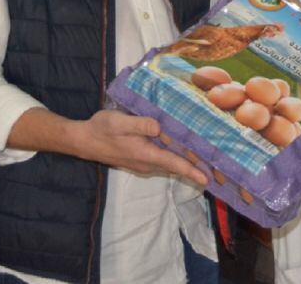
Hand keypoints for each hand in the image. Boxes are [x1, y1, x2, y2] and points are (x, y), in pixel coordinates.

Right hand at [74, 110, 208, 187]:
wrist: (84, 140)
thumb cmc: (102, 128)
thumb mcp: (120, 121)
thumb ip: (141, 124)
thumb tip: (159, 127)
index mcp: (145, 154)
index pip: (173, 163)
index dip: (191, 170)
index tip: (207, 179)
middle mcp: (146, 163)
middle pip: (175, 166)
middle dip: (194, 167)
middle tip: (216, 167)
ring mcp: (143, 164)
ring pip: (169, 164)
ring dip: (185, 163)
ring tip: (205, 158)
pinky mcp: (140, 160)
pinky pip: (162, 161)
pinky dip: (174, 159)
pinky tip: (182, 149)